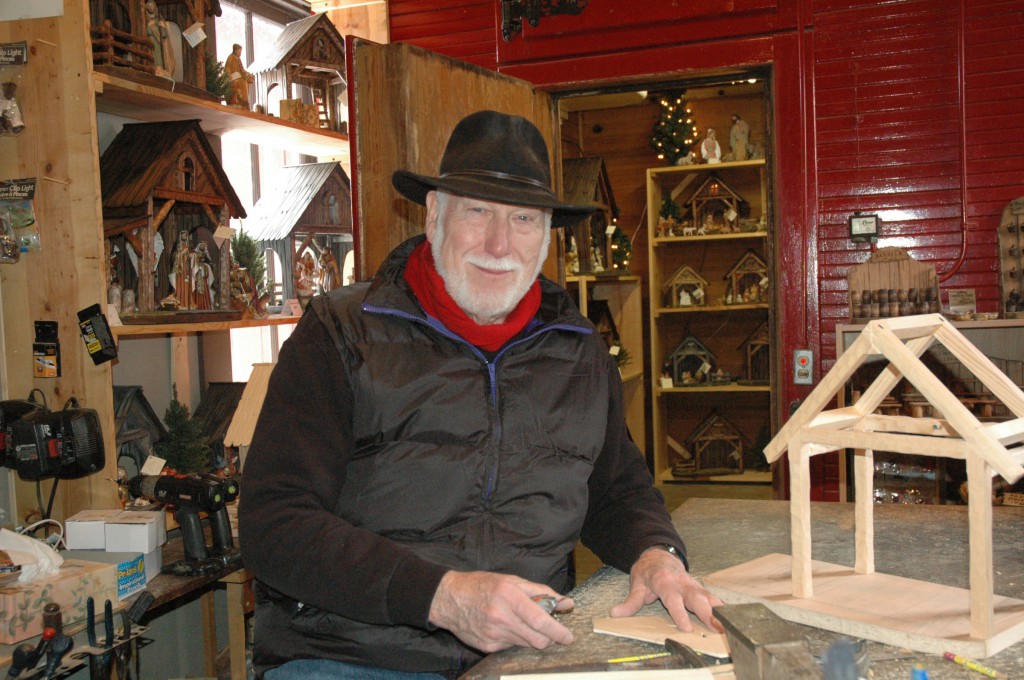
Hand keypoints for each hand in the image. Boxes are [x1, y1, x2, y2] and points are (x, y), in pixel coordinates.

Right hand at [428, 570, 574, 652]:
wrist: (449, 599)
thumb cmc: (481, 585)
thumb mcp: (511, 581)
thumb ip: (541, 592)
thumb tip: (565, 603)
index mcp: (509, 596)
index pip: (539, 620)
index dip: (558, 630)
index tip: (568, 636)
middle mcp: (501, 617)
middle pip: (537, 639)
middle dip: (549, 637)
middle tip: (550, 630)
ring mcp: (493, 634)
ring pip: (526, 644)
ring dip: (531, 636)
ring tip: (521, 622)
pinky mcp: (488, 646)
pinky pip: (511, 647)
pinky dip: (515, 639)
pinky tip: (505, 627)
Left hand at [609, 547, 723, 632]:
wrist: (659, 555)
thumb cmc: (648, 572)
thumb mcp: (637, 585)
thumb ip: (630, 602)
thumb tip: (615, 613)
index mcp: (665, 583)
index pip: (673, 600)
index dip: (680, 614)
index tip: (687, 628)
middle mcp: (681, 583)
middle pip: (696, 598)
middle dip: (707, 613)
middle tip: (717, 627)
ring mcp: (692, 584)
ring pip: (707, 596)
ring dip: (719, 610)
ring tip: (729, 624)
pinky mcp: (699, 587)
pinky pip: (712, 596)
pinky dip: (722, 606)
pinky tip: (732, 616)